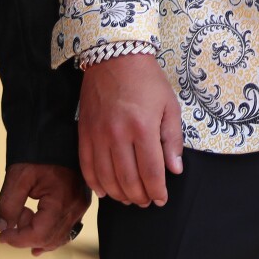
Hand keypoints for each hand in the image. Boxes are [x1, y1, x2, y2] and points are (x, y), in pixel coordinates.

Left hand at [0, 162, 91, 254]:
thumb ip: (8, 204)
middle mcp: (76, 208)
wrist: (56, 137)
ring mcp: (80, 208)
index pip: (39, 235)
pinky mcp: (79, 206)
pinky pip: (64, 229)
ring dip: (36, 234)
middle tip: (13, 219)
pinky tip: (34, 229)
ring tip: (24, 215)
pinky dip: (48, 233)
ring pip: (57, 238)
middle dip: (25, 235)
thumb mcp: (17, 176)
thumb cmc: (38, 153)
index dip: (17, 239)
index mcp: (62, 201)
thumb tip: (4, 228)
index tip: (1, 236)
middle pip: (48, 239)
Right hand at [78, 54, 183, 206]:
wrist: (114, 57)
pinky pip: (86, 165)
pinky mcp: (84, 132)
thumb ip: (172, 139)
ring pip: (106, 177)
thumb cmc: (147, 80)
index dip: (157, 191)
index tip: (162, 199)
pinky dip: (95, 183)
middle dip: (139, 197)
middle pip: (128, 179)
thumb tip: (175, 170)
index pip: (151, 171)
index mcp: (143, 127)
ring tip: (129, 199)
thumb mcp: (169, 106)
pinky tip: (105, 191)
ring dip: (119, 194)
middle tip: (147, 202)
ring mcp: (98, 134)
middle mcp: (118, 134)